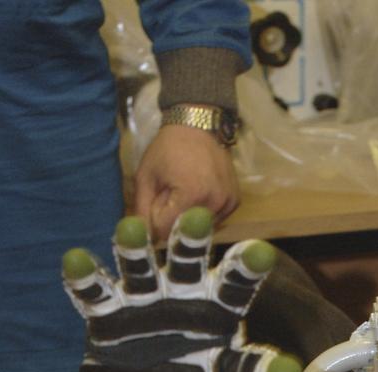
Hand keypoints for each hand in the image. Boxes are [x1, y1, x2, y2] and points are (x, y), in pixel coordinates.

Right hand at [62, 206, 301, 371]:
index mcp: (218, 307)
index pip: (236, 284)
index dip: (247, 268)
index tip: (262, 252)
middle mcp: (182, 295)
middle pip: (186, 263)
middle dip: (190, 240)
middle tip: (197, 215)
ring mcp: (144, 302)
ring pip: (139, 269)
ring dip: (134, 248)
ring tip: (131, 226)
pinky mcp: (109, 316)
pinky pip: (95, 294)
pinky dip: (85, 278)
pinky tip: (77, 259)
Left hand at [134, 126, 239, 243]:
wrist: (196, 125)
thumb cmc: (167, 148)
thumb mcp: (146, 176)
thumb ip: (142, 208)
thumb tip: (143, 239)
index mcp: (191, 195)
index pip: (169, 230)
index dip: (158, 221)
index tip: (156, 205)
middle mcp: (214, 203)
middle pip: (187, 231)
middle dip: (175, 220)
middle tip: (171, 196)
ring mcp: (228, 203)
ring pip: (202, 228)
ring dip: (190, 218)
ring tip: (186, 193)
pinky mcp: (235, 201)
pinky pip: (216, 219)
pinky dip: (205, 212)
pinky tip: (200, 194)